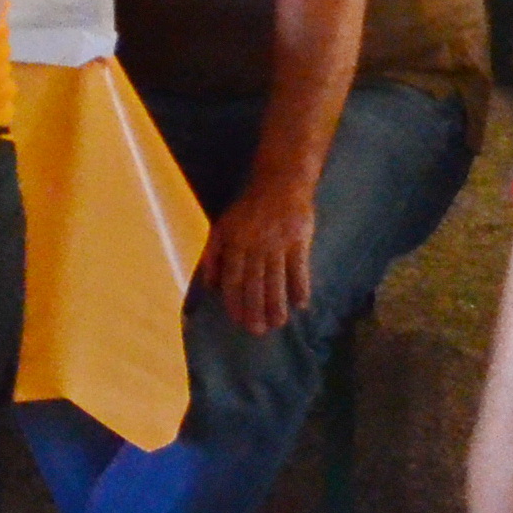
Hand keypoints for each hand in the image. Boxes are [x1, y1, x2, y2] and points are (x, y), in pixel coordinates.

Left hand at [203, 179, 317, 334]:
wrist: (280, 181)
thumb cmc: (249, 208)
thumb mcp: (224, 226)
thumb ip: (214, 255)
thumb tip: (211, 286)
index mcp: (236, 242)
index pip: (234, 279)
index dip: (235, 302)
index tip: (239, 321)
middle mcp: (256, 245)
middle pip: (255, 284)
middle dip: (256, 310)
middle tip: (258, 331)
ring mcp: (279, 243)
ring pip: (277, 280)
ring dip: (277, 304)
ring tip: (278, 323)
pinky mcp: (299, 239)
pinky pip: (300, 268)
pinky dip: (300, 286)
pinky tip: (301, 304)